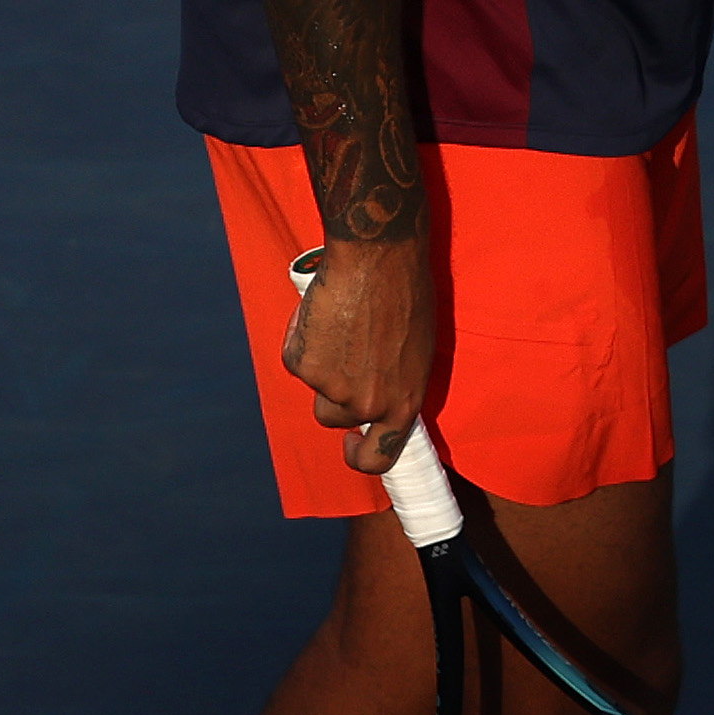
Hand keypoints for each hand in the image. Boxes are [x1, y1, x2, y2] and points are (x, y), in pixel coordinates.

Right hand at [283, 234, 445, 472]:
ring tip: (339, 322)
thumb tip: (382, 391)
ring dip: (319, 362)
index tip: (352, 443)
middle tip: (341, 354)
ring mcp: (333, 387)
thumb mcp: (418, 349)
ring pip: (314, 385)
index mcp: (404, 403)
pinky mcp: (303, 364)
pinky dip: (302, 337)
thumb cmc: (406, 292)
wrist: (377, 257)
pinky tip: (323, 309)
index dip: (361, 455)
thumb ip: (397, 381)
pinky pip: (295, 357)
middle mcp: (368, 404)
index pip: (379, 458)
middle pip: (334, 418)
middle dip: (333, 391)